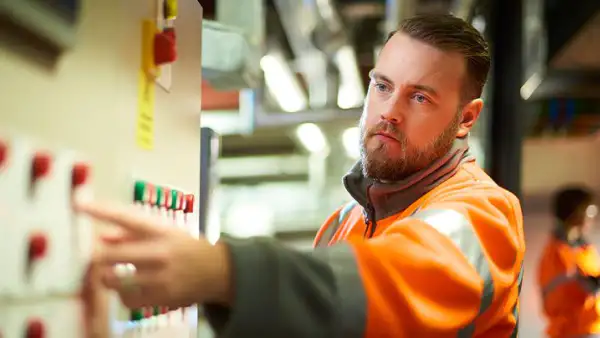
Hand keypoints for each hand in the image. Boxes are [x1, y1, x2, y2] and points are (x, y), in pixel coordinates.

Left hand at [78, 201, 231, 308]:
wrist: (219, 271)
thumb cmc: (186, 248)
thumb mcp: (166, 232)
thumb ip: (133, 233)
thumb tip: (102, 237)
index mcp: (161, 230)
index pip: (126, 217)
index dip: (101, 211)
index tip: (79, 205)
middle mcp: (160, 251)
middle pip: (110, 255)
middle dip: (98, 258)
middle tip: (98, 260)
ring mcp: (161, 276)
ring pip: (114, 280)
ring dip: (107, 278)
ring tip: (113, 276)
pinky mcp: (163, 297)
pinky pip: (127, 299)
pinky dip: (124, 295)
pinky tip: (130, 290)